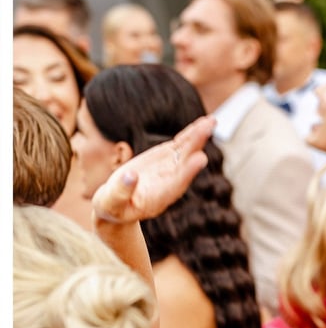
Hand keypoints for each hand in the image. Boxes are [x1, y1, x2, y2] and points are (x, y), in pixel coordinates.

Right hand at [91, 116, 214, 225]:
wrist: (117, 203)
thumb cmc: (112, 206)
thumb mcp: (111, 202)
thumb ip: (121, 191)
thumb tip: (131, 176)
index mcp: (159, 197)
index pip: (177, 183)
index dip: (189, 170)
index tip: (201, 158)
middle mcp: (170, 182)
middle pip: (186, 162)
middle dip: (197, 145)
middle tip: (209, 129)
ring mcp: (170, 169)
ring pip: (186, 150)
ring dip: (199, 135)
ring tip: (211, 121)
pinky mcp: (165, 158)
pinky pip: (180, 144)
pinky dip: (190, 134)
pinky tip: (202, 123)